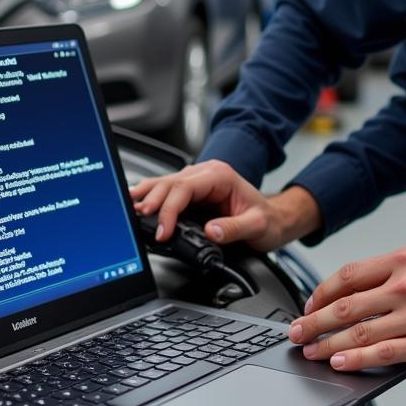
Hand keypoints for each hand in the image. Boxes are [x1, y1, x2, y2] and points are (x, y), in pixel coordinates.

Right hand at [129, 160, 319, 251]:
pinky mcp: (191, 193)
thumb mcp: (257, 227)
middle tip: (139, 222)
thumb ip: (234, 229)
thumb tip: (211, 232)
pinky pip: (167, 192)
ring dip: (147, 197)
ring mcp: (197, 181)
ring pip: (164, 184)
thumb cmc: (267, 220)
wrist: (274, 220)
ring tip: (131, 210)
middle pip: (169, 183)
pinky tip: (139, 207)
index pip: (185, 187)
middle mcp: (206, 174)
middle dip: (152, 202)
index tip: (164, 230)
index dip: (169, 209)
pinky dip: (152, 200)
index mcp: (220, 176)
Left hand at [287, 246, 405, 369]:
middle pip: (345, 304)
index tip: (309, 303)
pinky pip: (382, 354)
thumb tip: (357, 293)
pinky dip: (355, 361)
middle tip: (296, 332)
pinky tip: (340, 364)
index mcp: (404, 260)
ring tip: (310, 352)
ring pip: (358, 332)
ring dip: (327, 345)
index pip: (349, 275)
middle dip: (314, 321)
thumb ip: (394, 274)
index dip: (322, 291)